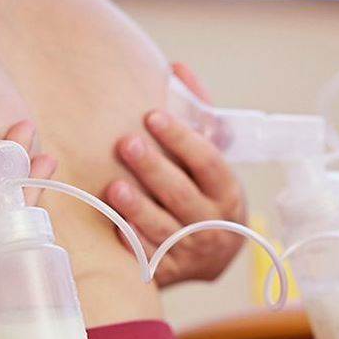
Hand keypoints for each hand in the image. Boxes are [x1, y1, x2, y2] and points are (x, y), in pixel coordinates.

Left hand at [105, 63, 246, 286]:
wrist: (214, 254)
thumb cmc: (207, 191)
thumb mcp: (211, 155)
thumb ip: (198, 112)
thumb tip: (176, 68)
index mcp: (226, 191)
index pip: (207, 161)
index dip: (181, 138)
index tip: (152, 115)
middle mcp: (212, 224)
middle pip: (182, 194)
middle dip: (154, 169)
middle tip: (125, 144)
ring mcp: (190, 251)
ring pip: (163, 229)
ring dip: (137, 208)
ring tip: (113, 187)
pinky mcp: (168, 271)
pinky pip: (147, 257)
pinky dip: (130, 241)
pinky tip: (112, 223)